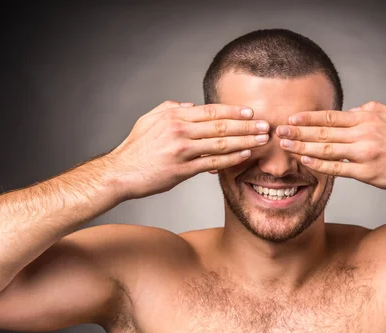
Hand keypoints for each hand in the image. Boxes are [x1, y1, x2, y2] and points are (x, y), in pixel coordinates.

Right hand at [106, 101, 269, 199]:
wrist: (119, 173)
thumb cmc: (135, 148)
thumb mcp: (149, 120)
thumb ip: (170, 109)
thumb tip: (190, 106)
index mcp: (174, 117)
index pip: (211, 111)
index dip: (234, 111)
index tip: (251, 112)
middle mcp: (180, 131)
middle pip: (221, 126)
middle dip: (247, 125)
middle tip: (266, 125)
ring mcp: (182, 151)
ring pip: (221, 144)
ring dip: (245, 141)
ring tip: (261, 140)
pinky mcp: (182, 170)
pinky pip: (213, 163)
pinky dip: (231, 159)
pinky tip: (245, 156)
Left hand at [276, 101, 385, 192]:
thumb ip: (371, 109)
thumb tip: (352, 109)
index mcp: (368, 118)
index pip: (331, 116)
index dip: (309, 117)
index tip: (292, 118)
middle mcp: (363, 133)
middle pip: (323, 132)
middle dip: (299, 131)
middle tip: (279, 131)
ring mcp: (364, 153)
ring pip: (326, 149)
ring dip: (303, 147)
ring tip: (286, 146)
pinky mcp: (367, 172)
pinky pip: (337, 168)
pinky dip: (320, 165)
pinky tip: (306, 162)